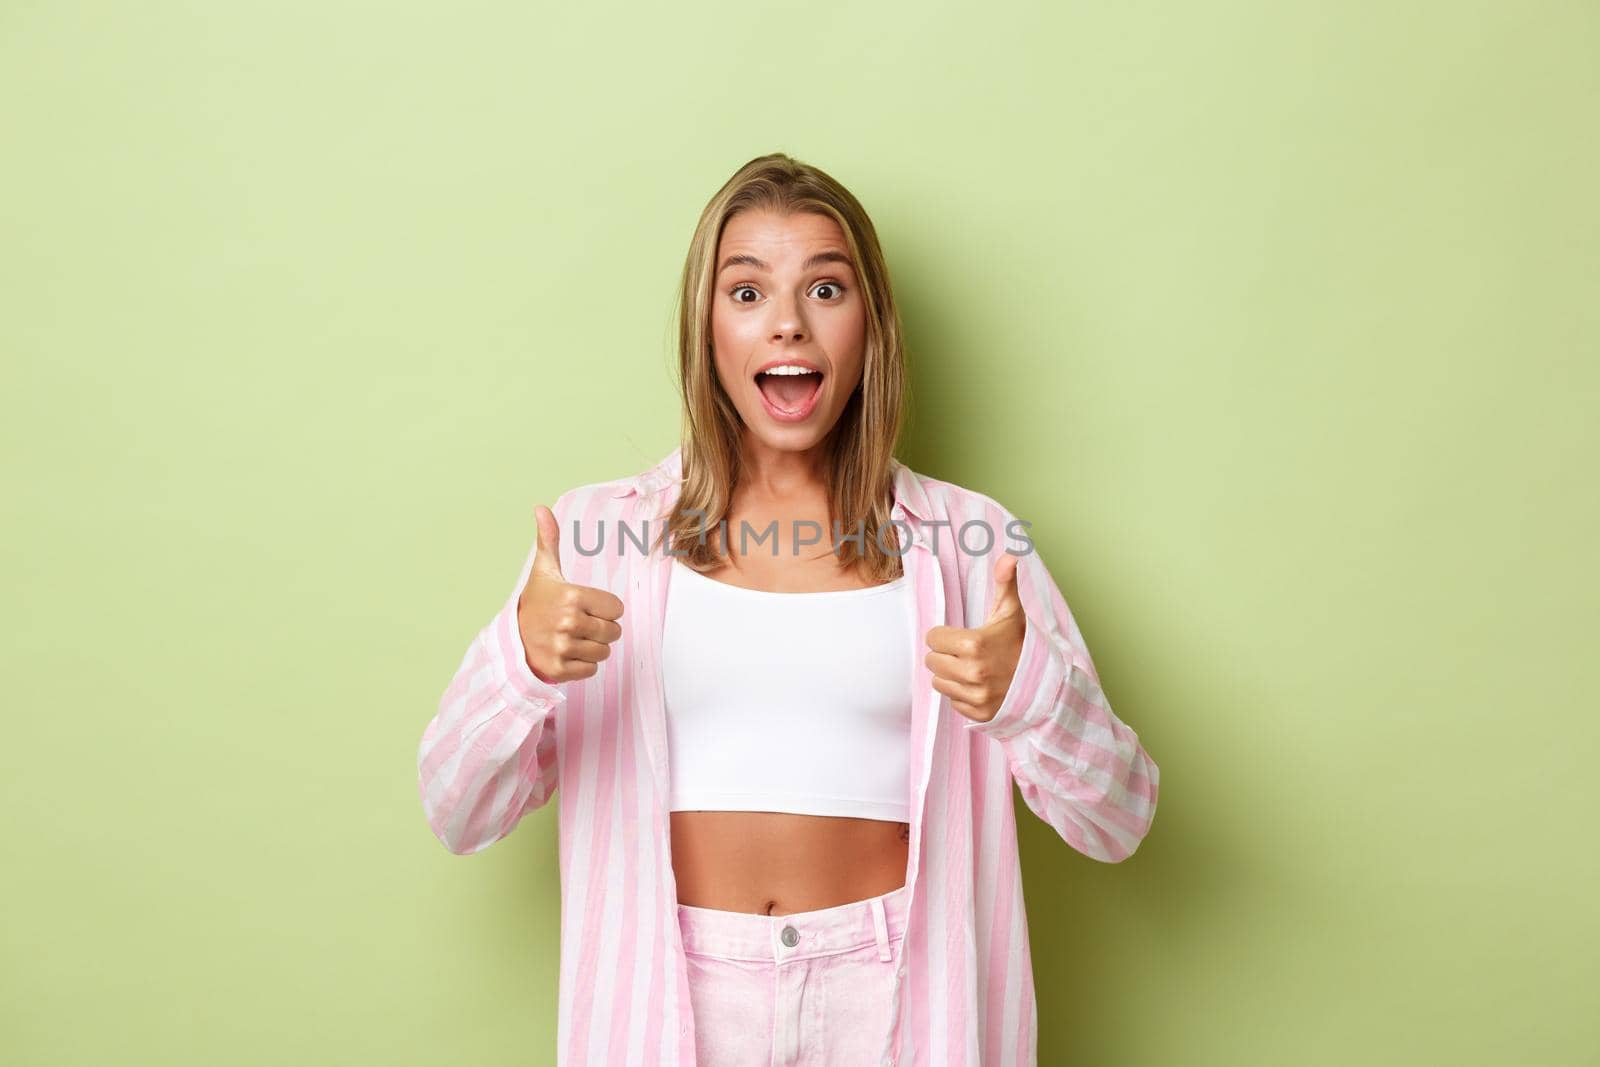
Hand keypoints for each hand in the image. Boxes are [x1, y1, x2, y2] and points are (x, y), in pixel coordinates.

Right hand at [516, 504, 625, 683]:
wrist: (511, 639)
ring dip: (592, 648)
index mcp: (572, 596)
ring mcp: (562, 647)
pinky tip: (566, 653)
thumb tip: (541, 507)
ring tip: (571, 639)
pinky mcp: (559, 669)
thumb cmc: (536, 602)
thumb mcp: (544, 570)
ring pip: (604, 652)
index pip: (617, 608)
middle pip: (614, 632)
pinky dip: (582, 665)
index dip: (604, 608)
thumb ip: (549, 539)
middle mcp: (568, 622)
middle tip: (578, 624)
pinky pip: (592, 670)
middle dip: (601, 629)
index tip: (584, 607)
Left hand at [923, 551, 1026, 723]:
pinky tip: (979, 686)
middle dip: (946, 655)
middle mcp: (971, 672)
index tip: (962, 637)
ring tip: (973, 669)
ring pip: (938, 682)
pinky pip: (952, 702)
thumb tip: (1011, 553)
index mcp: (973, 644)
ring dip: (950, 676)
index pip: (932, 639)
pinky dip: (961, 695)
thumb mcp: (1011, 611)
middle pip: (932, 661)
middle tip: (968, 653)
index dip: (945, 636)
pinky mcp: (977, 714)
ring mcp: (975, 696)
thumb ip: (1005, 581)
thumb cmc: (1021, 642)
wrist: (1046, 682)